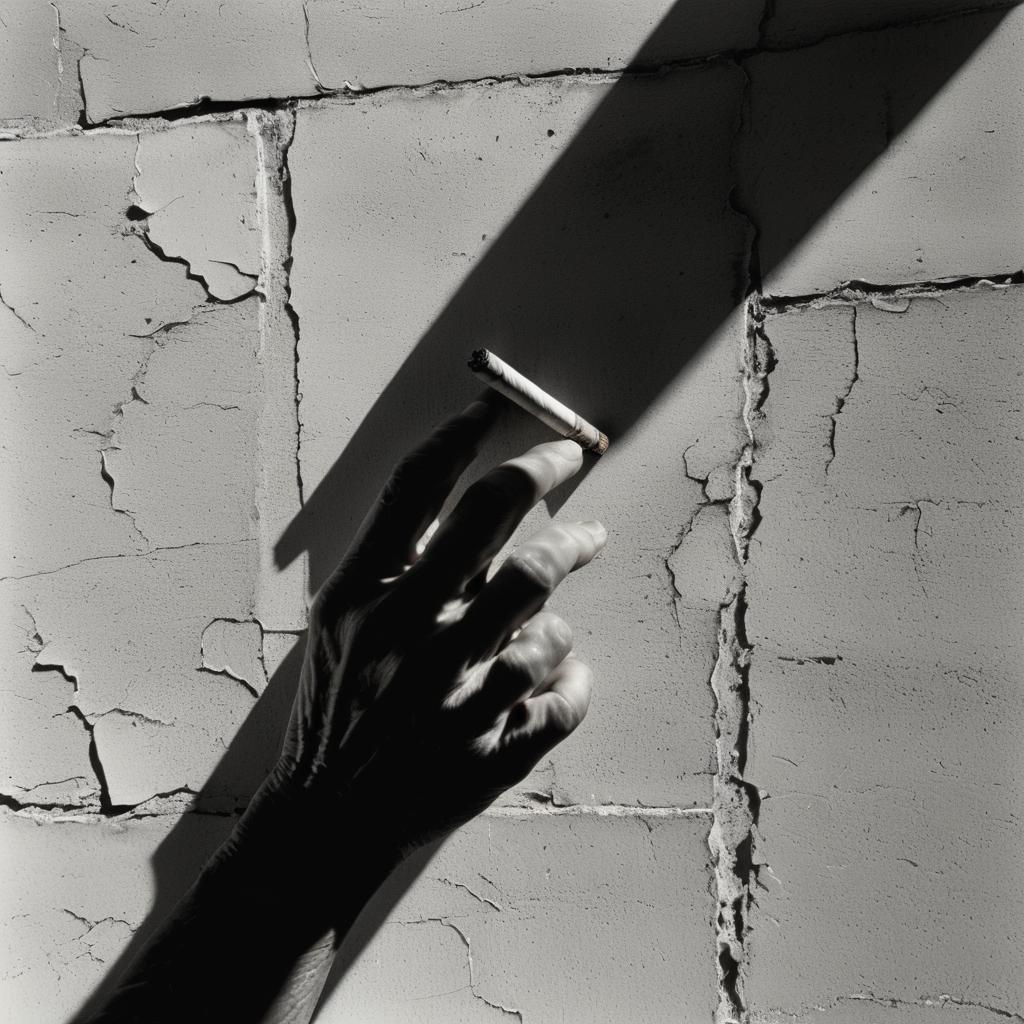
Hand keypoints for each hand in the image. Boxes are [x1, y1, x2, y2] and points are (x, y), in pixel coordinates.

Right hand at [268, 399, 605, 854]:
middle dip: (543, 470)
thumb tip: (470, 495)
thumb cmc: (338, 706)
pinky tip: (563, 671)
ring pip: (546, 603)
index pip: (413, 488)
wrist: (329, 815)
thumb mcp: (338, 624)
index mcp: (361, 599)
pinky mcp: (492, 750)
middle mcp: (407, 636)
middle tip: (573, 452)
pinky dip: (575, 675)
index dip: (459, 433)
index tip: (494, 403)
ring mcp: (452, 695)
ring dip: (569, 563)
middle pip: (494, 523)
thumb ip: (392, 562)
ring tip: (586, 543)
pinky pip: (567, 692)